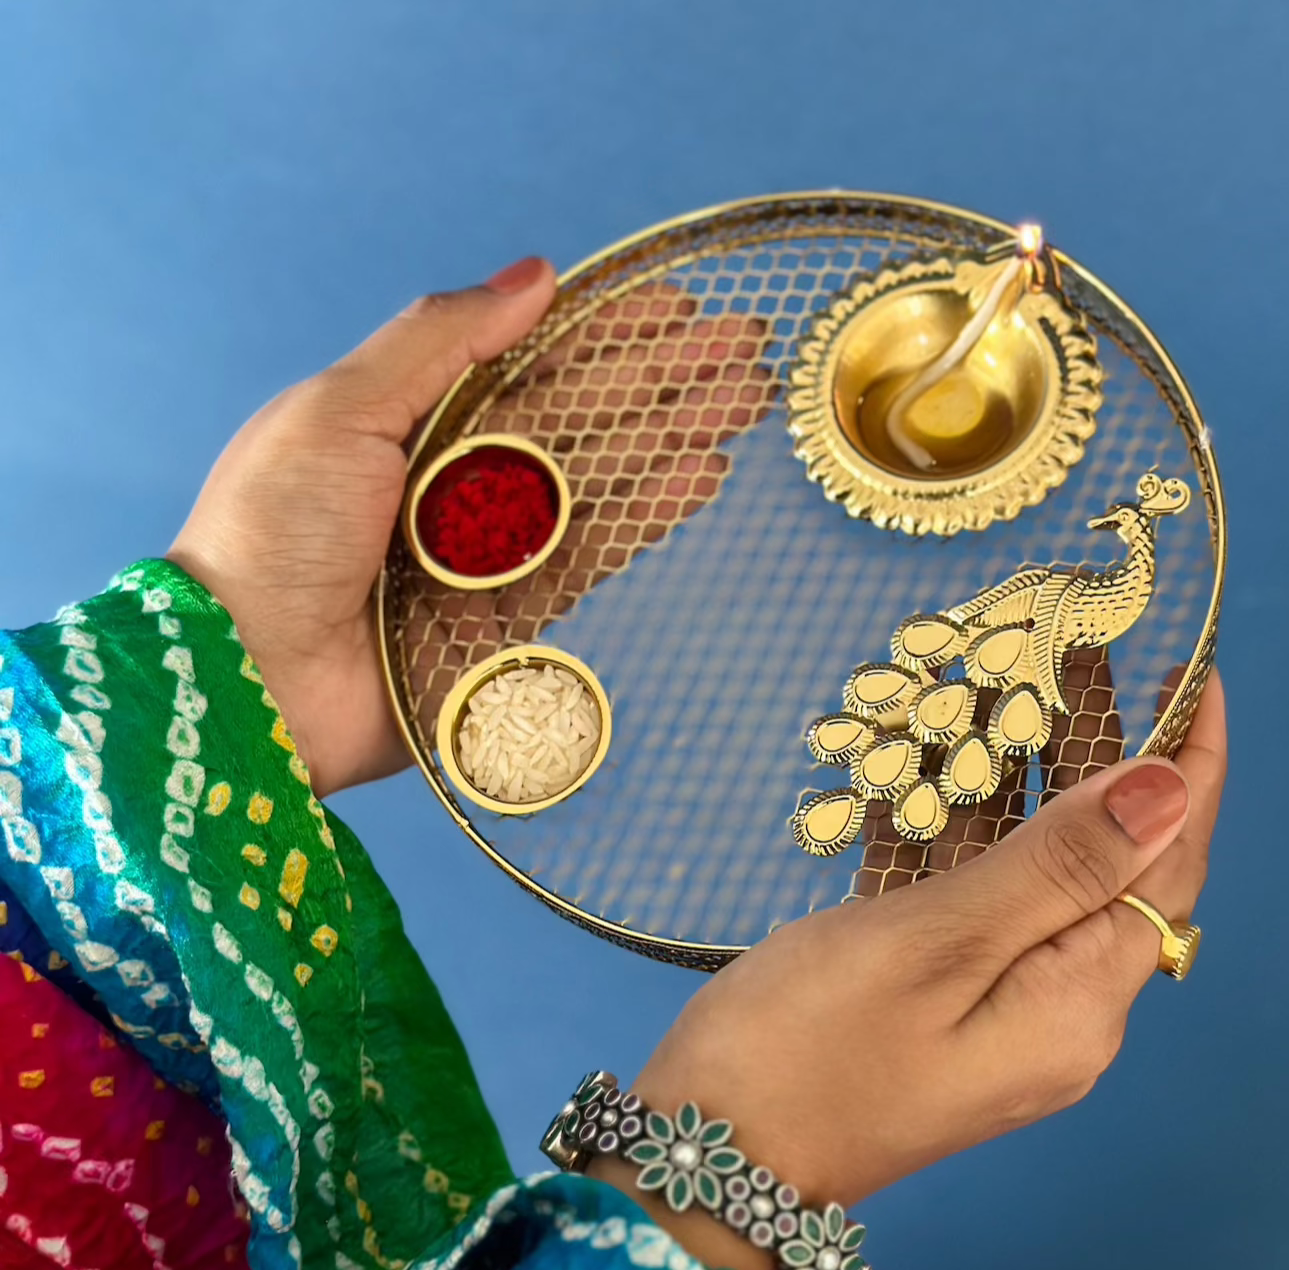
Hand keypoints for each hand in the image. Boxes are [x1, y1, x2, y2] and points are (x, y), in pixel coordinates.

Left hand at [170, 261, 775, 796]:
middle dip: (662, 378)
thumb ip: (437, 341)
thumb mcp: (338, 411)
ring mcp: (492, 550)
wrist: (251, 681)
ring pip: (601, 480)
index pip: (529, 359)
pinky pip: (594, 554)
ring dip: (674, 436)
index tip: (674, 303)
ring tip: (745, 401)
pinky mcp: (514, 618)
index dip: (604, 330)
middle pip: (580, 416)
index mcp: (412, 418)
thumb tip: (535, 276)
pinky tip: (700, 473)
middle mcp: (459, 479)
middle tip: (743, 346)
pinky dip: (647, 512)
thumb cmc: (274, 533)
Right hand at [592, 673, 1225, 1269]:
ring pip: (1034, 877)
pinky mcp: (940, 1007)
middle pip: (1106, 863)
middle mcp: (1059, 1012)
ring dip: (1023, 788)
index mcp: (1078, 1003)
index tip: (1195, 669)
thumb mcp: (934, 942)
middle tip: (1076, 654)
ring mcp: (998, 1012)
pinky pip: (973, 906)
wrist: (706, 1161)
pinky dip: (958, 839)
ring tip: (1007, 688)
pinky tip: (925, 774)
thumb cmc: (806, 1049)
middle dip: (1102, 755)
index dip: (1192, 763)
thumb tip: (1169, 790)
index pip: (1169, 863)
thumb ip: (1056, 866)